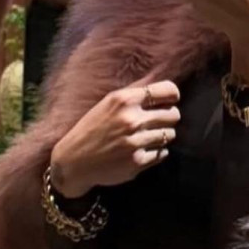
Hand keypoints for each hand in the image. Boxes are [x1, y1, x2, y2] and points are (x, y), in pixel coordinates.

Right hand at [50, 79, 180, 198]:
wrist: (74, 161)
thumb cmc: (92, 128)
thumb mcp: (108, 103)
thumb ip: (135, 93)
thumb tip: (163, 85)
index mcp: (124, 100)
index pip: (168, 91)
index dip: (173, 95)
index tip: (170, 100)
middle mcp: (132, 120)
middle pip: (173, 114)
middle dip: (168, 117)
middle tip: (158, 121)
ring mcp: (136, 143)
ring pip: (170, 134)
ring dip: (162, 135)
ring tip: (146, 136)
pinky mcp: (137, 162)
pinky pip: (163, 153)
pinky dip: (156, 152)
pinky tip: (141, 149)